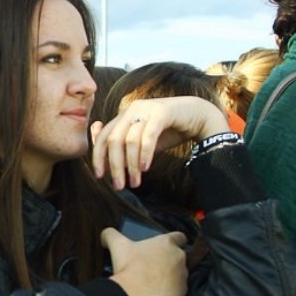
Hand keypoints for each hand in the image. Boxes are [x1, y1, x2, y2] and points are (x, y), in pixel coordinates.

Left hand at [90, 96, 228, 189]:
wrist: (198, 116)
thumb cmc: (168, 132)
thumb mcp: (143, 144)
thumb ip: (127, 152)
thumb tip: (110, 169)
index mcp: (123, 116)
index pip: (103, 137)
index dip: (98, 157)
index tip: (99, 176)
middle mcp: (131, 110)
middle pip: (113, 140)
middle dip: (114, 166)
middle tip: (119, 186)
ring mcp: (146, 109)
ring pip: (130, 141)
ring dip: (131, 165)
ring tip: (135, 182)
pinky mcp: (161, 112)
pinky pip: (148, 136)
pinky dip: (145, 154)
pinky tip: (145, 169)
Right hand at [103, 227, 187, 295]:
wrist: (134, 295)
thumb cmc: (129, 267)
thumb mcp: (116, 245)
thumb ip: (111, 234)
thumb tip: (105, 234)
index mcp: (166, 243)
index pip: (180, 237)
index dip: (174, 240)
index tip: (166, 246)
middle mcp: (179, 257)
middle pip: (179, 256)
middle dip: (169, 259)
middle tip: (153, 264)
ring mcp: (182, 275)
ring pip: (179, 273)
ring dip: (170, 275)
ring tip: (154, 280)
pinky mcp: (182, 292)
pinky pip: (178, 289)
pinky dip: (171, 290)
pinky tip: (157, 291)